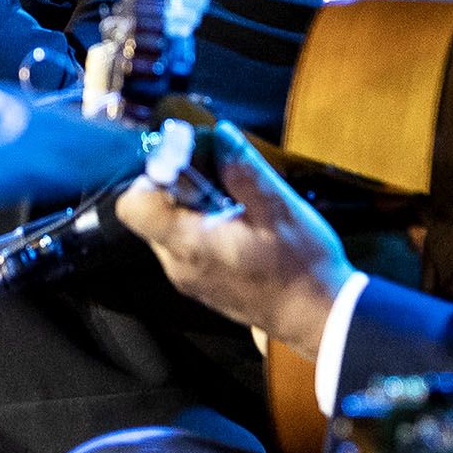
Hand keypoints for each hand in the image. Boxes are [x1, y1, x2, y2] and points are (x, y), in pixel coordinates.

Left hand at [115, 122, 353, 357]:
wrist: (319, 319)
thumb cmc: (301, 266)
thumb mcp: (279, 209)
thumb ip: (243, 170)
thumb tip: (219, 133)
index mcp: (189, 244)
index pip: (133, 205)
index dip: (154, 175)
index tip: (190, 162)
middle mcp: (177, 264)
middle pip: (151, 210)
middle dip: (179, 185)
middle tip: (221, 177)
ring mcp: (187, 277)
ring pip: (168, 225)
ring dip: (193, 204)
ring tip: (235, 202)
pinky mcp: (200, 282)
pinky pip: (184, 243)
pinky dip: (202, 224)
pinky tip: (239, 223)